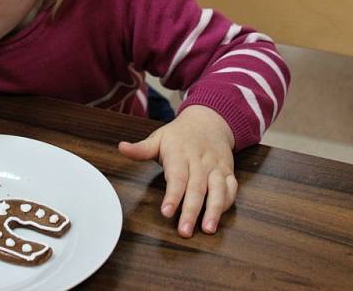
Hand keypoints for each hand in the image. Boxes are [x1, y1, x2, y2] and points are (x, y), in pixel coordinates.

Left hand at [118, 105, 236, 237]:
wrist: (208, 121)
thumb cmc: (179, 135)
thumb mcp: (158, 138)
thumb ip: (141, 149)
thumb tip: (121, 147)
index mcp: (180, 154)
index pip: (177, 177)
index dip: (173, 195)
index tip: (167, 212)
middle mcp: (200, 162)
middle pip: (197, 188)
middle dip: (191, 211)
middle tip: (184, 231)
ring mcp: (216, 167)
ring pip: (218, 190)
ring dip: (214, 210)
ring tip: (208, 229)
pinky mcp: (228, 172)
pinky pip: (231, 188)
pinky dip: (228, 203)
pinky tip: (219, 217)